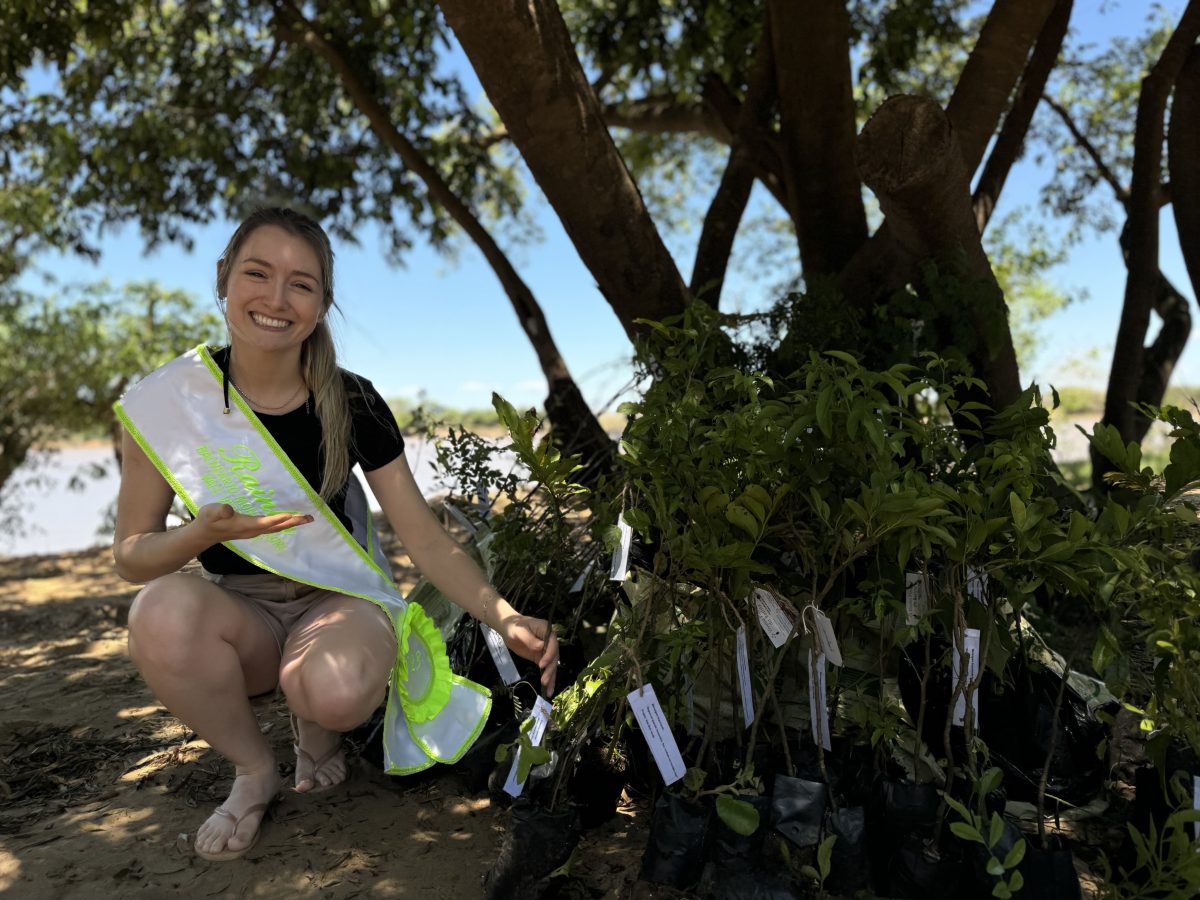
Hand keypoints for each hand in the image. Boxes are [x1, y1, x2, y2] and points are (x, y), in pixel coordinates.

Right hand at [195, 502, 313, 542]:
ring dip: (291, 523)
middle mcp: (252, 530)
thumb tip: (228, 510)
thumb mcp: (210, 512)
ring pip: (277, 528)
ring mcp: (254, 531)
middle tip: (309, 517)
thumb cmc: (208, 520)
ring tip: (306, 519)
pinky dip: (284, 523)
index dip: (277, 519)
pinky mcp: (254, 529)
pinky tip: (290, 519)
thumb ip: (220, 511)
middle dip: (293, 522)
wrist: (205, 533)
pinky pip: (273, 527)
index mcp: (244, 525)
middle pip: (276, 527)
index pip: (264, 523)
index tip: (291, 514)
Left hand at [501, 615, 559, 694]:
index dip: (549, 654)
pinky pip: (546, 668)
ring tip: (548, 691)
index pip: (552, 643)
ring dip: (551, 677)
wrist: (508, 627)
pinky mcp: (540, 657)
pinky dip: (548, 678)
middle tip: (544, 680)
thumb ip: (530, 639)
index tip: (542, 664)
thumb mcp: (519, 631)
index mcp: (546, 630)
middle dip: (550, 669)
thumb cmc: (513, 626)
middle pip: (554, 656)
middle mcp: (549, 640)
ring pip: (552, 664)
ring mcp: (546, 649)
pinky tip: (548, 689)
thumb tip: (541, 647)